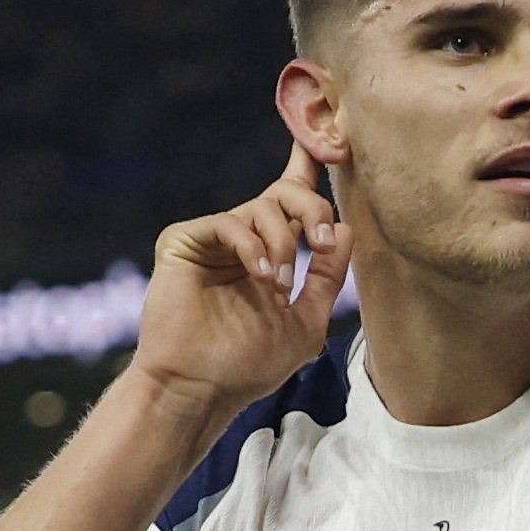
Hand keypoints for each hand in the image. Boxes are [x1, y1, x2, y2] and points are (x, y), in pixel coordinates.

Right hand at [131, 139, 353, 411]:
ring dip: (282, 244)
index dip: (311, 166)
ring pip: (262, 207)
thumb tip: (344, 228)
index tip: (333, 141)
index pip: (295, 201)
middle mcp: (243, 239)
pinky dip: (253, 247)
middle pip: (285, 192)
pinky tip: (261, 277)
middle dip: (313, 208)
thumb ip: (327, 276)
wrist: (201, 389)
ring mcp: (213, 239)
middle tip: (321, 242)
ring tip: (279, 286)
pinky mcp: (184, 241)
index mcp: (271, 252)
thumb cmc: (250, 365)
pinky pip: (229, 222)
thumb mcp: (307, 321)